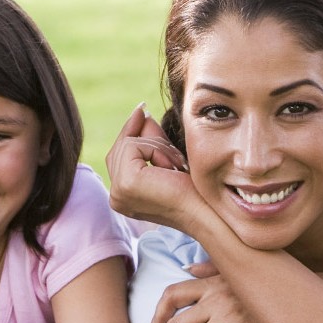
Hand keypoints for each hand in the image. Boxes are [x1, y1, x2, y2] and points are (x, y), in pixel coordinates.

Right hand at [105, 104, 195, 230]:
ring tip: (176, 164)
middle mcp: (115, 197)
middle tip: (171, 144)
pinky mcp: (126, 183)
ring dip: (157, 146)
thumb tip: (140, 112)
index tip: (141, 110)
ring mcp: (118, 192)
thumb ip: (150, 140)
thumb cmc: (194, 190)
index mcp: (122, 196)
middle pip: (120, 146)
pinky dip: (157, 149)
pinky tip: (172, 167)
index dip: (130, 131)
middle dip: (148, 137)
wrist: (207, 212)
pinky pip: (134, 146)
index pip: (118, 154)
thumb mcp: (167, 160)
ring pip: (128, 144)